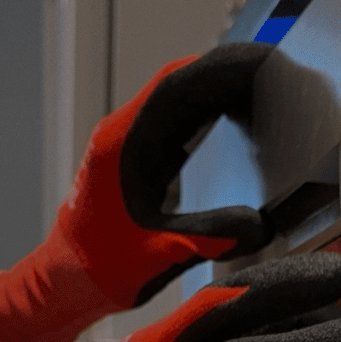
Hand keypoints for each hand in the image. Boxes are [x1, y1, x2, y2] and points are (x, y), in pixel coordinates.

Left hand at [0, 43, 276, 341]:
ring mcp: (128, 145)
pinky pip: (175, 122)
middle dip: (226, 74)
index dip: (218, 67)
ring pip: (178, 100)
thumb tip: (260, 226)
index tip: (257, 58)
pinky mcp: (136, 159)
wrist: (67, 283)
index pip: (175, 84)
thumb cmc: (100, 268)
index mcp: (122, 144)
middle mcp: (122, 135)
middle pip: (180, 84)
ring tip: (263, 86)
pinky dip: (207, 114)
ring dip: (217, 91)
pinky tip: (236, 117)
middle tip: (274, 70)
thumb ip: (210, 237)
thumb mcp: (162, 254)